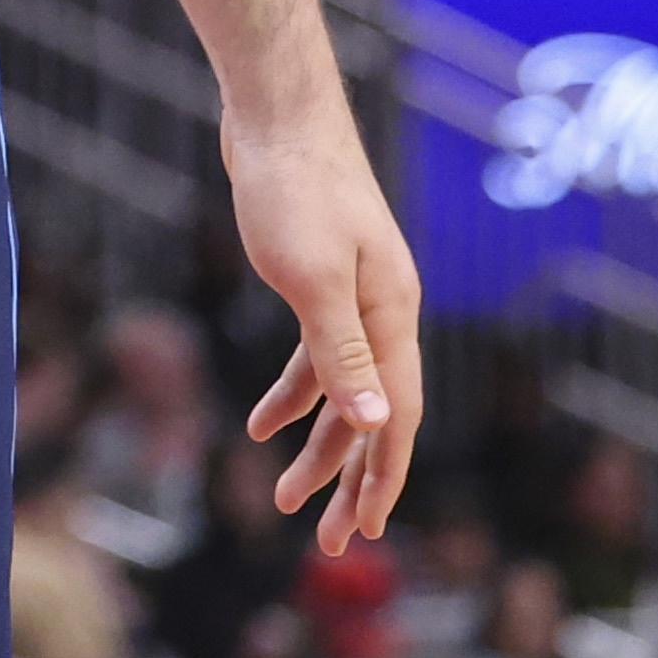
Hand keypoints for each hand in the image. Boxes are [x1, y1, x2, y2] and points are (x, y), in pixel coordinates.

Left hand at [223, 91, 421, 552]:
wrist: (275, 114)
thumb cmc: (292, 189)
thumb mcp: (311, 277)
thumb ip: (340, 352)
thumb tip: (372, 423)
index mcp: (391, 316)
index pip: (396, 416)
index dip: (383, 478)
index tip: (368, 532)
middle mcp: (384, 312)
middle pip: (375, 415)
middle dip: (353, 482)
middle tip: (332, 544)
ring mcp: (355, 297)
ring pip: (342, 393)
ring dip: (318, 447)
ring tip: (285, 500)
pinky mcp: (321, 281)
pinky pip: (314, 357)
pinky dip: (292, 395)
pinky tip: (262, 426)